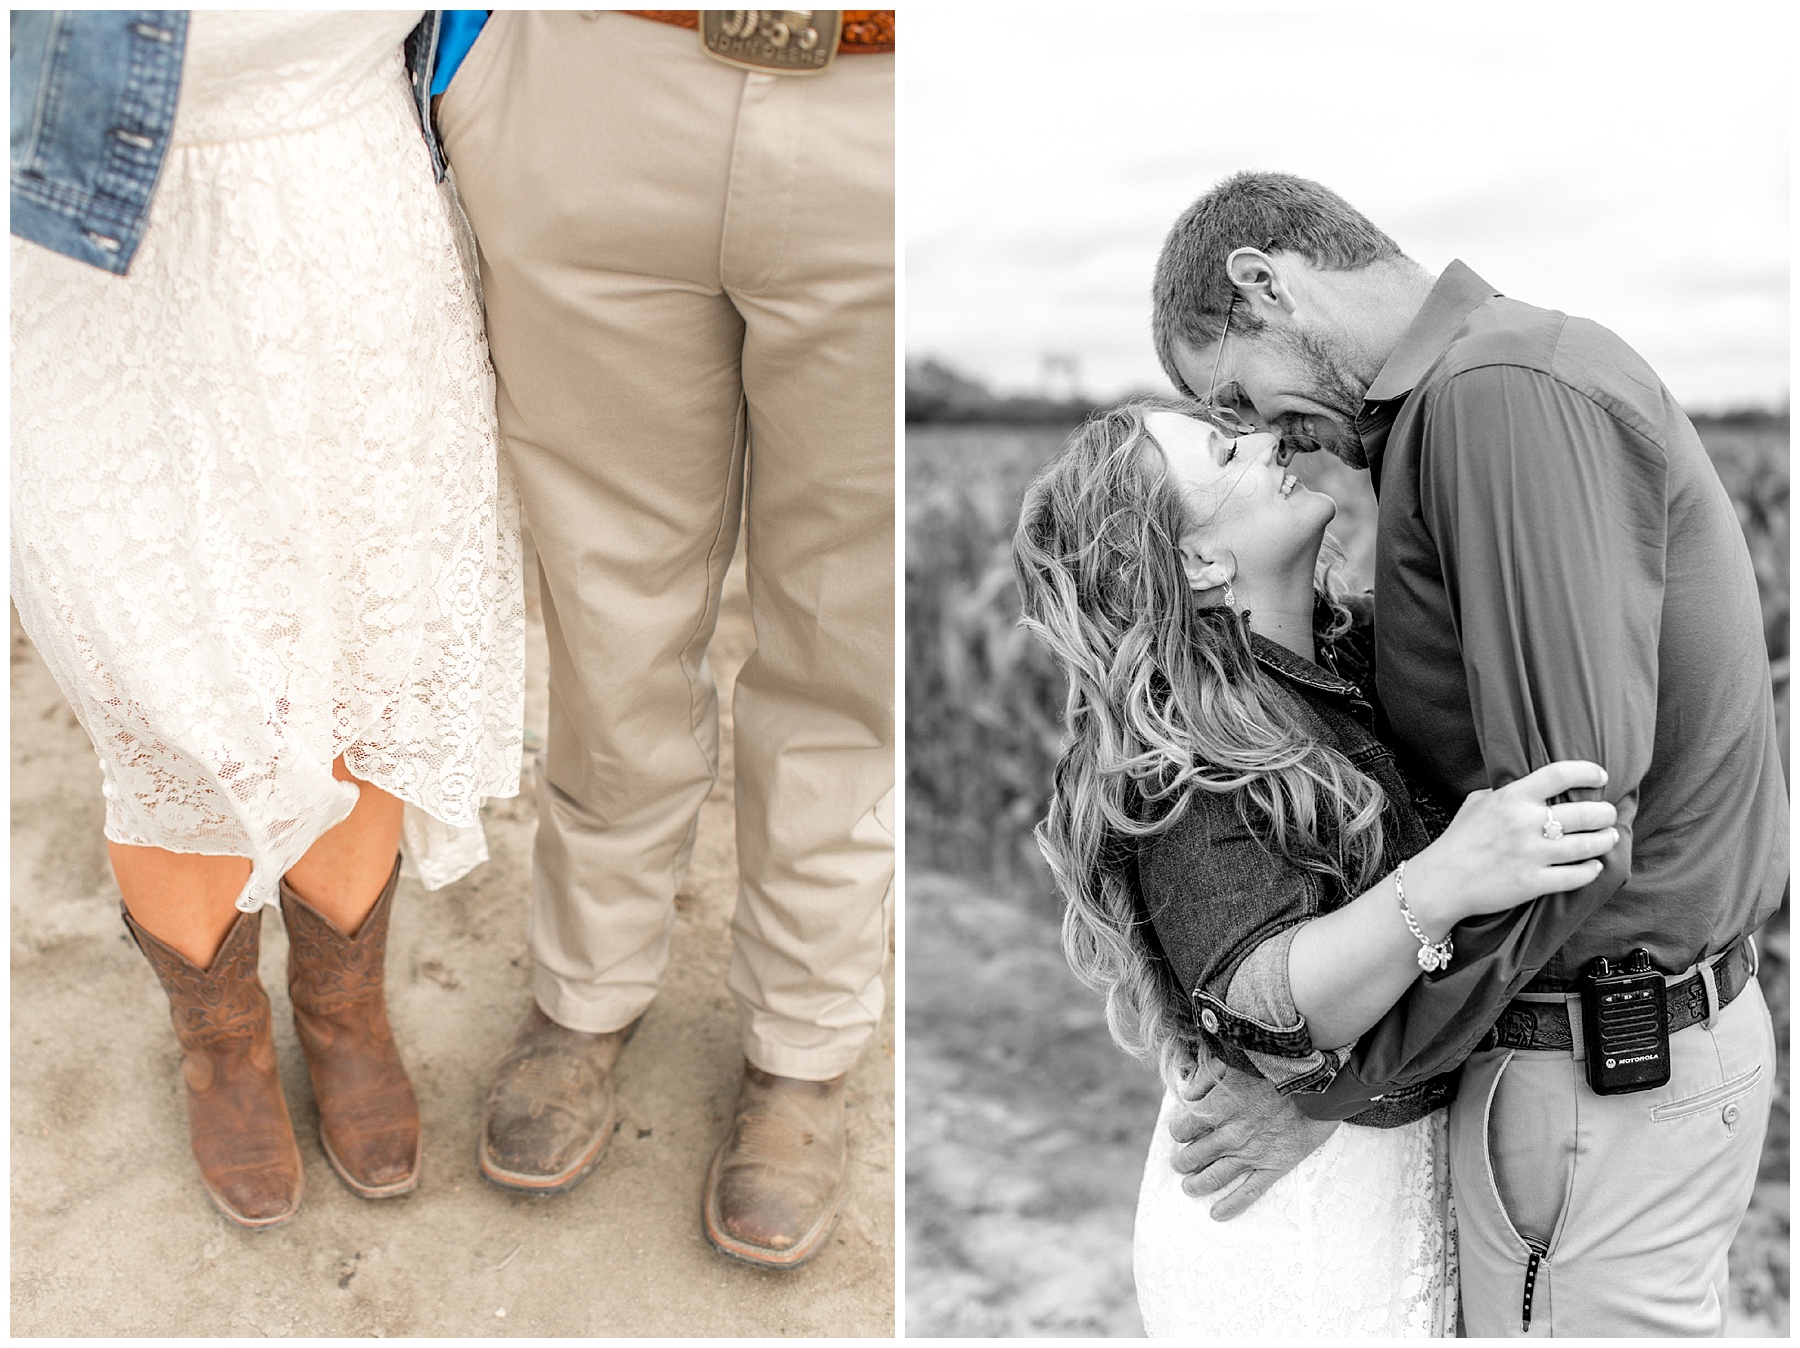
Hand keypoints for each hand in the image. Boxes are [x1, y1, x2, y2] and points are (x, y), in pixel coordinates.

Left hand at [1167, 1054, 1337, 1219]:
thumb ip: (1206, 1076)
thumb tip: (1188, 1093)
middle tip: (1179, 1165)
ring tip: (1189, 1188)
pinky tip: (1217, 1214)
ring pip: (1215, 1176)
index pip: (1182, 1128)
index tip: (1180, 1132)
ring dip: (1198, 1184)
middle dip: (1183, 1162)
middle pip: (1195, 1155)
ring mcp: (1251, 1153)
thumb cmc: (1276, 1066)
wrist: (1318, 1083)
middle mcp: (1229, 1134)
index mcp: (1217, 1107)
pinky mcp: (1274, 1166)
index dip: (1178, 1131)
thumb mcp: (1233, 1060)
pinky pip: (1249, 1192)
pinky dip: (1231, 1205)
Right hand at [1406, 759, 1618, 933]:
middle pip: (1585, 812)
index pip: (1560, 774)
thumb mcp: (1476, 803)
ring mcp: (1531, 855)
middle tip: (1608, 815)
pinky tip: (1593, 865)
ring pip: (1587, 845)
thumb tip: (1530, 787)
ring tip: (1609, 837)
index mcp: (1511, 798)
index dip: (1588, 772)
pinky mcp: (1533, 883)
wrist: (1441, 881)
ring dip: (1605, 840)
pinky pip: (1577, 876)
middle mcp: (1524, 823)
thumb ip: (1505, 792)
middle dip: (1605, 813)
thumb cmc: (1458, 840)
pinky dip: (1591, 870)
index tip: (1601, 776)